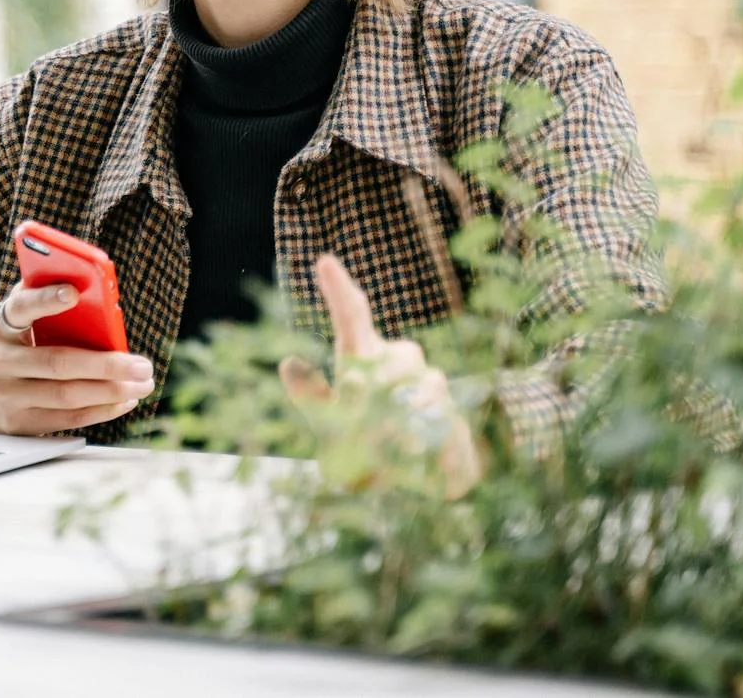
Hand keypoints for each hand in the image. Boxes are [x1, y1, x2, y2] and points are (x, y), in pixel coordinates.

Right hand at [0, 280, 155, 435]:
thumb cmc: (16, 349)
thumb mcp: (21, 325)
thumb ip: (45, 303)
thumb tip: (90, 287)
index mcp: (0, 327)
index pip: (20, 308)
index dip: (45, 300)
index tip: (73, 292)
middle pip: (57, 362)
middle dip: (106, 365)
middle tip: (141, 365)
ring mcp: (5, 397)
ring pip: (66, 396)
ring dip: (111, 391)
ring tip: (141, 384)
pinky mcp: (18, 424)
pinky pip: (67, 420)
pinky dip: (101, 410)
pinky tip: (124, 401)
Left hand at [279, 254, 483, 497]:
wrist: (409, 479)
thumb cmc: (362, 444)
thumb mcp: (327, 424)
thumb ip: (311, 397)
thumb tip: (290, 364)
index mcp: (362, 357)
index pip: (352, 317)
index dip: (339, 290)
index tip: (323, 262)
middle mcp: (398, 362)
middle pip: (403, 354)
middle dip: (390, 382)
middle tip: (366, 411)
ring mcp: (430, 386)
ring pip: (427, 387)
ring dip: (405, 414)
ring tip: (387, 440)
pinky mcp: (452, 416)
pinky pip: (443, 417)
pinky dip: (425, 435)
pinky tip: (412, 452)